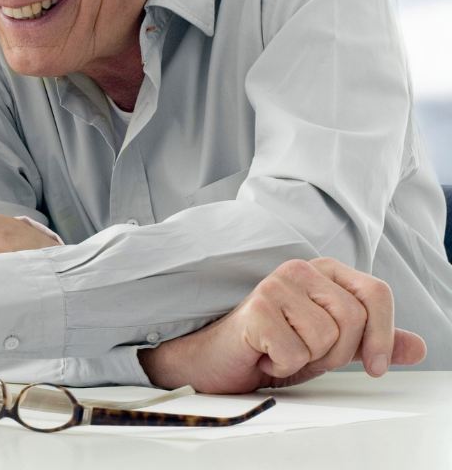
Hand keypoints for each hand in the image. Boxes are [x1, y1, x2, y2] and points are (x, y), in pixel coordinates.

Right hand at [140, 258, 426, 393]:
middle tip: (306, 353)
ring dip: (308, 359)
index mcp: (321, 271)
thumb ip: (371, 341)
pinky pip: (298, 352)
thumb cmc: (270, 346)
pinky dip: (283, 365)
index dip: (383, 335)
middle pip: (354, 318)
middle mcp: (298, 269)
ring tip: (282, 351)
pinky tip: (264, 355)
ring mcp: (274, 285)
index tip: (374, 366)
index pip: (375, 294)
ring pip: (327, 337)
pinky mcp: (256, 309)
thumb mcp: (331, 345)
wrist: (218, 360)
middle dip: (336, 352)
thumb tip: (417, 347)